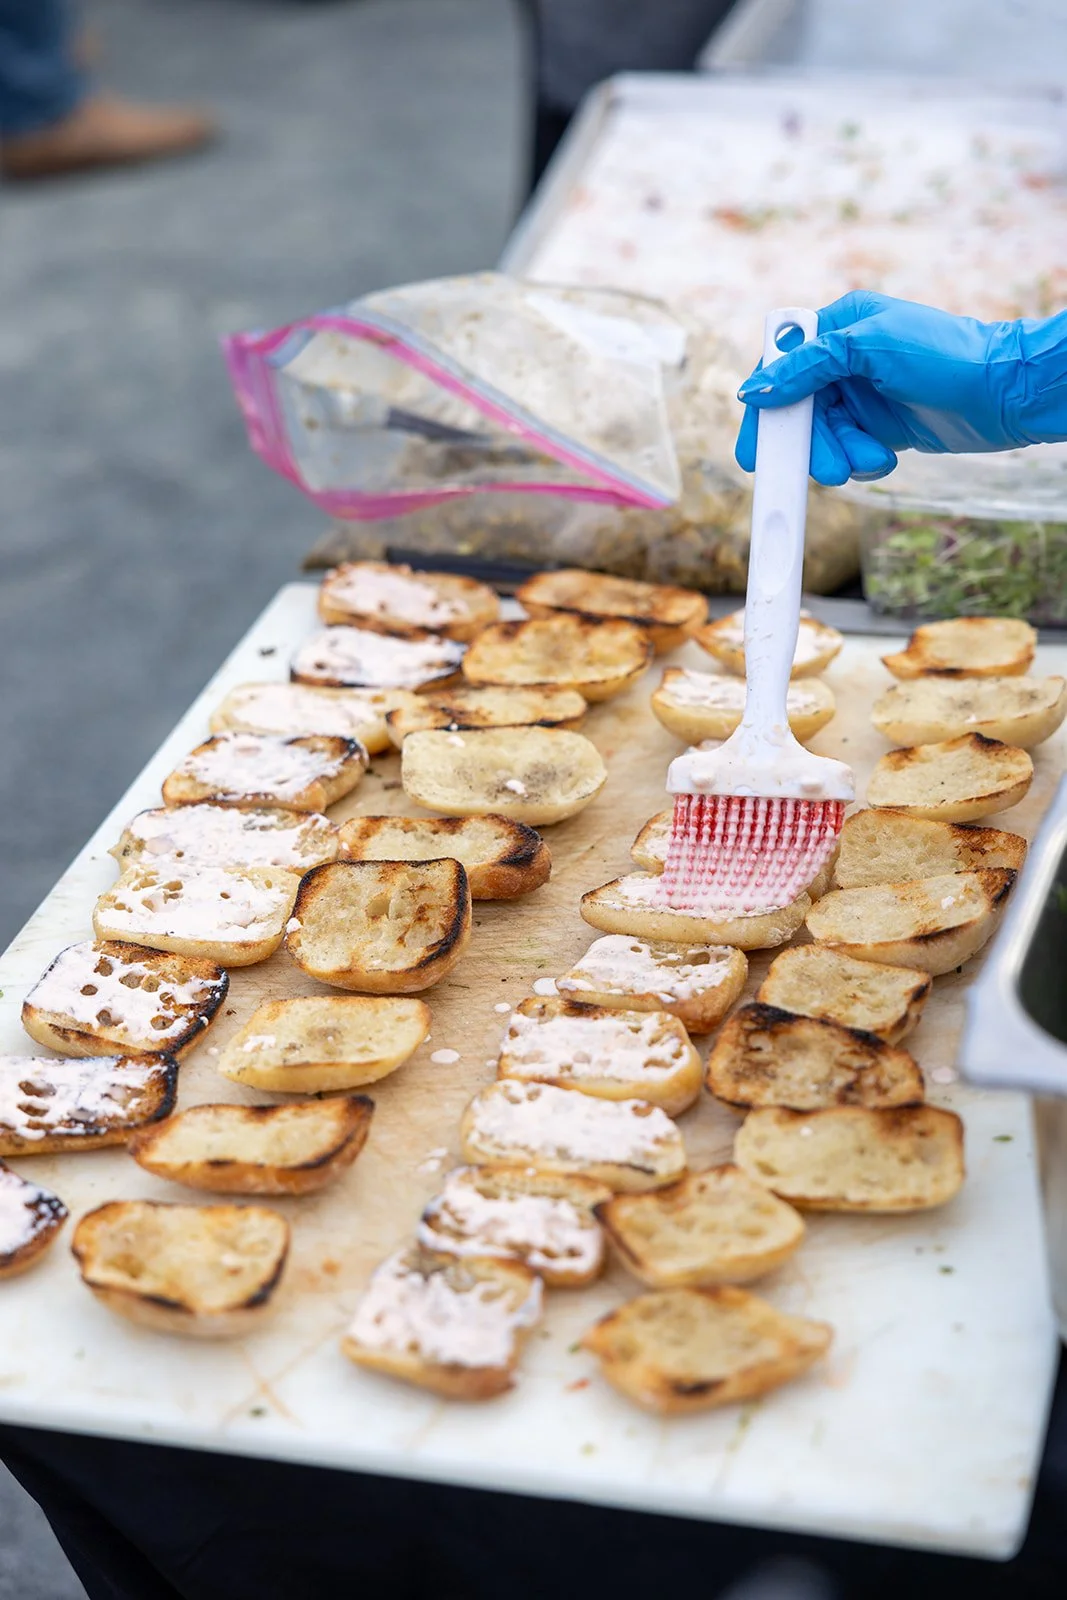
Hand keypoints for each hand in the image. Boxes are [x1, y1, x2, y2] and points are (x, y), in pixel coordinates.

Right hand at [734, 291, 1066, 486]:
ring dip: (841, 455)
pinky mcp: (880, 427)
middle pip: (798, 412)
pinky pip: (850, 452)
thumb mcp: (868, 348)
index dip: (766, 410)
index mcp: (837, 327)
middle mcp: (844, 362)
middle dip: (810, 444)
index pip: (781, 368)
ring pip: (824, 438)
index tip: (758, 450)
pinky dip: (862, 461)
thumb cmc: (944, 355)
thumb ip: (808, 367)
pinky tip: (885, 457)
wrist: (1005, 392)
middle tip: (826, 469)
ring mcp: (862, 396)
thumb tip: (755, 389)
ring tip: (871, 458)